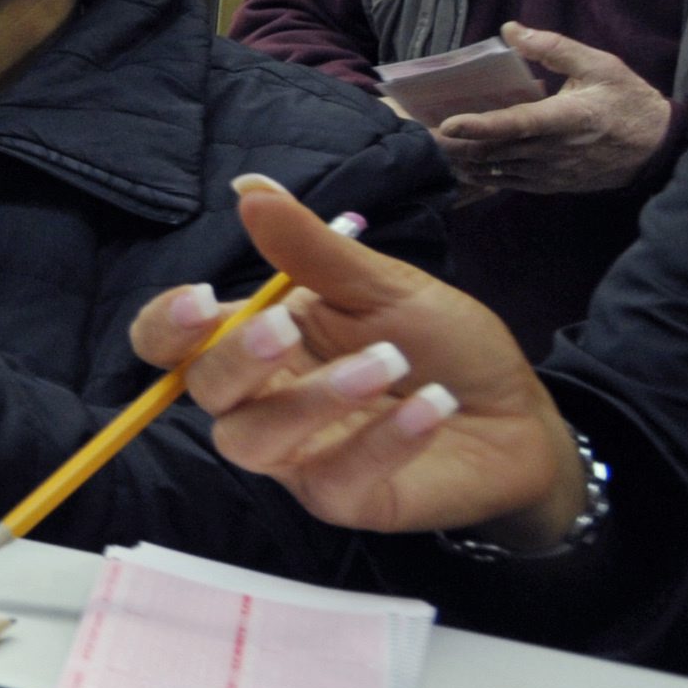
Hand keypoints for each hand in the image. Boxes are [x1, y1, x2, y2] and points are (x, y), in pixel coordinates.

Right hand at [126, 178, 583, 544]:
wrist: (518, 414)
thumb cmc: (442, 345)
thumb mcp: (382, 285)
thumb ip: (310, 247)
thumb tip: (249, 188)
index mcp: (260, 339)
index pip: (174, 342)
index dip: (168, 325)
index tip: (202, 300)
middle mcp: (263, 400)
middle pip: (203, 388)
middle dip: (238, 356)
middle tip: (288, 327)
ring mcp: (297, 455)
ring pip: (252, 441)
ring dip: (311, 399)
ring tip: (388, 363)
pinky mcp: (341, 499)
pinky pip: (332, 478)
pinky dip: (382, 440)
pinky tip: (431, 406)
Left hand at [431, 23, 669, 195]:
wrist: (657, 148)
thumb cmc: (628, 100)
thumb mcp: (599, 64)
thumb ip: (553, 47)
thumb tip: (510, 29)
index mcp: (566, 118)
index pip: (516, 124)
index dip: (481, 125)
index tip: (449, 123)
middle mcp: (555, 150)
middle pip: (494, 152)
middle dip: (455, 145)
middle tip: (419, 134)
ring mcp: (552, 172)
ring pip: (496, 171)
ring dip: (463, 161)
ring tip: (431, 149)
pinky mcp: (551, 185)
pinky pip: (508, 183)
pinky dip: (482, 176)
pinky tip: (462, 165)